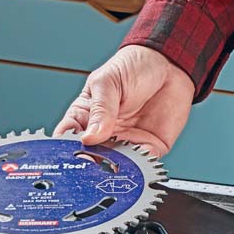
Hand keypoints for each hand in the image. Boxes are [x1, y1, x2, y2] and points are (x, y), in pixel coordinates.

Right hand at [54, 45, 194, 156]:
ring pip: (115, 165)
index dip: (63, 147)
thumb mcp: (108, 81)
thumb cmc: (134, 66)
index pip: (68, 136)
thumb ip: (100, 109)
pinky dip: (138, 168)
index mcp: (86, 115)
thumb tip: (90, 136)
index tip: (66, 154)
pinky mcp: (148, 147)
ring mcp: (125, 142)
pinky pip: (142, 165)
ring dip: (114, 169)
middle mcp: (104, 133)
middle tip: (92, 164)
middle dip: (90, 163)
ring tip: (114, 166)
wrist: (170, 64)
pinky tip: (136, 163)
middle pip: (91, 157)